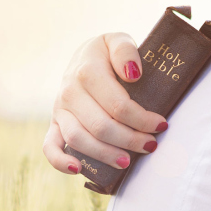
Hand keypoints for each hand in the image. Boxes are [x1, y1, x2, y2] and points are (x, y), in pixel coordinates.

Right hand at [43, 34, 168, 174]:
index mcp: (87, 71)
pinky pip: (49, 146)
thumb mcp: (118, 40)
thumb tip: (133, 74)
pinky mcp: (54, 124)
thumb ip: (126, 50)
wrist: (84, 57)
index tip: (161, 125)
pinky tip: (78, 170)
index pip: (118, 105)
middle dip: (129, 140)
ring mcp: (59, 110)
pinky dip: (59, 161)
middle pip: (100, 126)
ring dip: (105, 154)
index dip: (142, 119)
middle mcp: (69, 92)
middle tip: (151, 145)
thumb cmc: (108, 54)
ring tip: (127, 162)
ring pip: (79, 139)